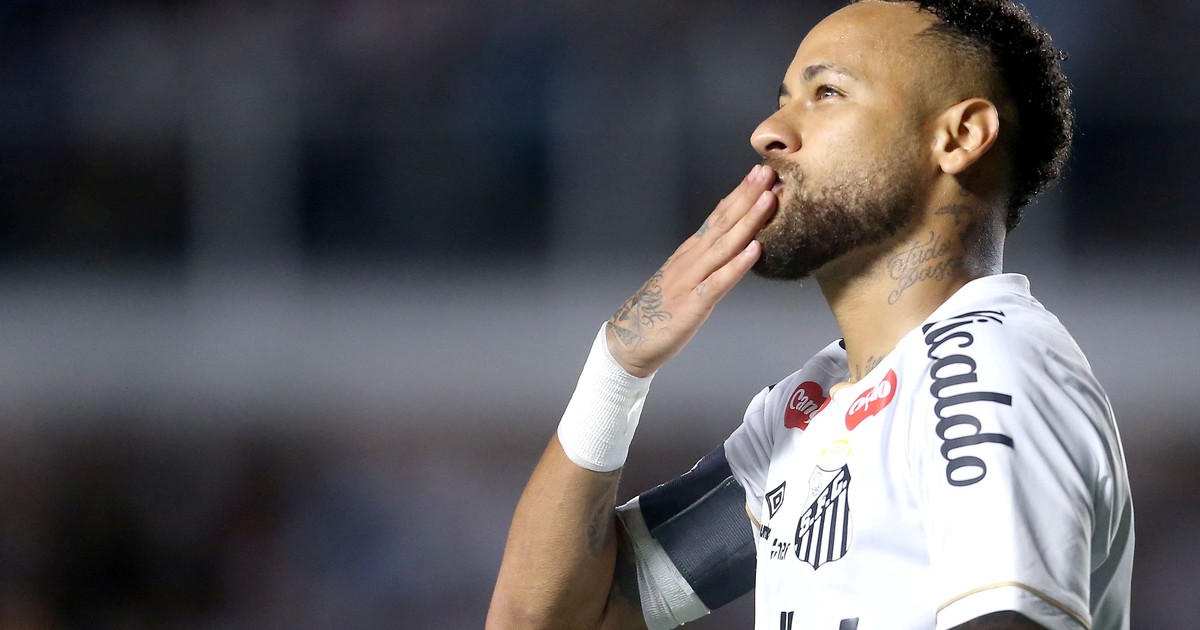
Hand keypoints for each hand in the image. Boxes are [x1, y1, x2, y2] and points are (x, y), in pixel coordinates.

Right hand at [606, 164, 777, 376]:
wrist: (628, 341)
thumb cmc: (658, 312)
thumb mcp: (685, 278)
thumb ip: (705, 260)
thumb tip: (729, 242)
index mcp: (690, 252)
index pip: (718, 216)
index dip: (740, 193)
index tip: (760, 172)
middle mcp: (691, 259)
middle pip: (723, 222)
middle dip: (747, 195)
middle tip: (768, 171)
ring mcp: (691, 280)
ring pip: (724, 245)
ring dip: (748, 221)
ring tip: (769, 199)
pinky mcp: (692, 304)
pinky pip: (718, 282)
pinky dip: (737, 264)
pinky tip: (755, 250)